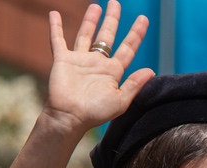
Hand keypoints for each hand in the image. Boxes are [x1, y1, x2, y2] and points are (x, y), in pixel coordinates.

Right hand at [41, 1, 153, 136]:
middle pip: (107, 36)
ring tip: (96, 6)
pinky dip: (56, 27)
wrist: (69, 117)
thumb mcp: (120, 100)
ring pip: (86, 34)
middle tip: (116, 3)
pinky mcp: (62, 60)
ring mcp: (79, 60)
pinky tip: (55, 14)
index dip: (136, 34)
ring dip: (90, 20)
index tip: (143, 19)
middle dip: (112, 20)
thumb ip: (134, 84)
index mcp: (112, 71)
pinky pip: (58, 40)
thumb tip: (151, 70)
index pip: (127, 48)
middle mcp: (97, 63)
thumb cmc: (95, 113)